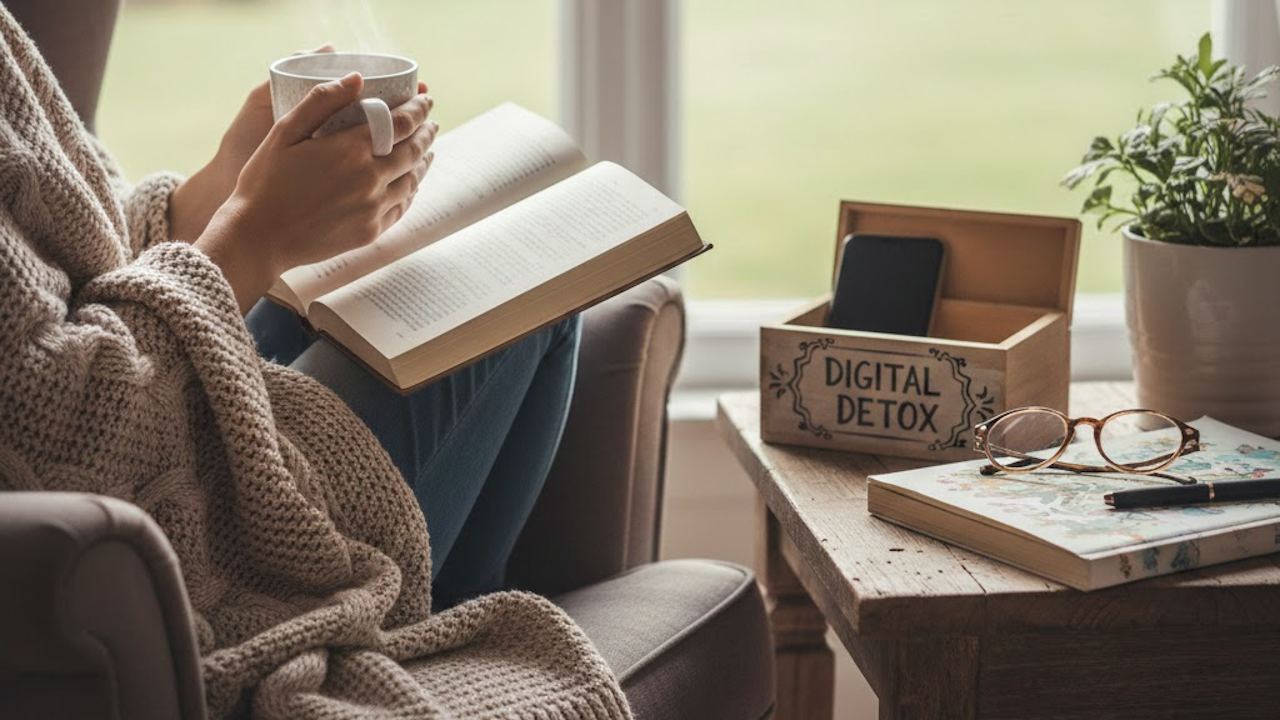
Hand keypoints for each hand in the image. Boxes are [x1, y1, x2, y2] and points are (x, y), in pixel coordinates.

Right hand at [195, 73, 436, 312]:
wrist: (259, 238)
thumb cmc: (265, 182)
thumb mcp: (284, 131)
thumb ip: (321, 101)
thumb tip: (357, 79)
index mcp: (351, 149)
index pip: (402, 122)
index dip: (419, 108)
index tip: (426, 99)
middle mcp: (370, 178)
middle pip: (414, 150)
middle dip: (427, 133)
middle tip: (432, 122)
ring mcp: (373, 208)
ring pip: (412, 180)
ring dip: (424, 161)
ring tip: (427, 150)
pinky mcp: (371, 231)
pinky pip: (402, 206)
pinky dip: (411, 190)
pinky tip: (410, 183)